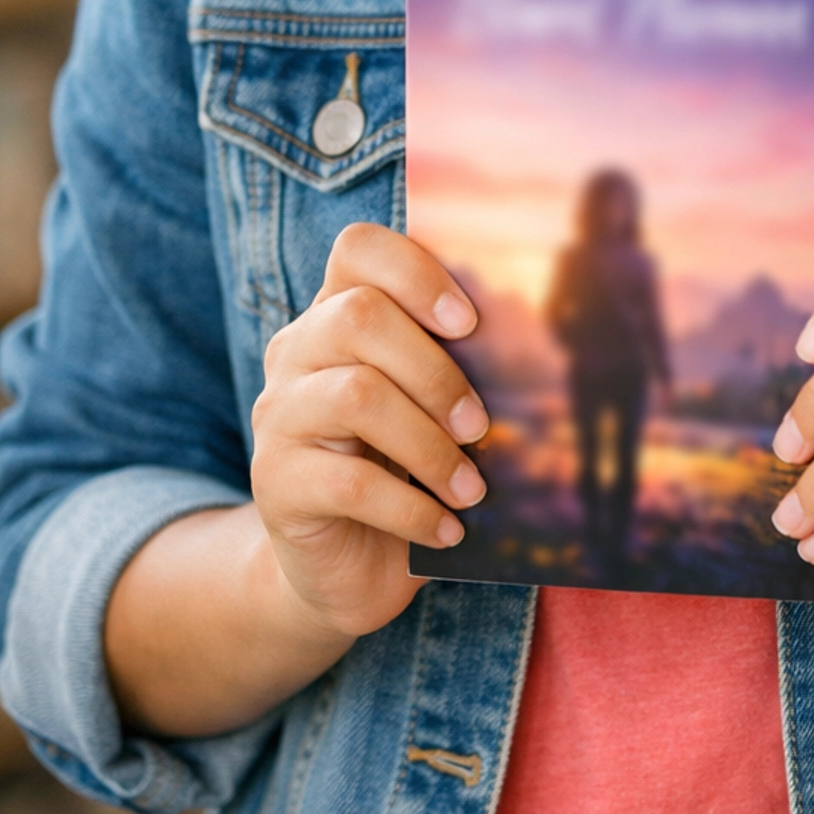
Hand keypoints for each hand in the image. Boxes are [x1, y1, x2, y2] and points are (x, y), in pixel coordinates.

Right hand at [249, 223, 488, 641]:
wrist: (345, 565)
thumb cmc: (405, 470)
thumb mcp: (433, 408)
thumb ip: (462, 365)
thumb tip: (539, 342)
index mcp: (336, 315)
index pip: (357, 248)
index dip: (415, 271)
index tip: (468, 323)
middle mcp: (296, 352)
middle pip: (358, 316)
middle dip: (435, 370)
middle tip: (478, 425)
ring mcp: (277, 416)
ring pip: (356, 395)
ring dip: (431, 446)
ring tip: (471, 488)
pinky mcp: (274, 483)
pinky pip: (348, 482)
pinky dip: (412, 508)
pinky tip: (447, 528)